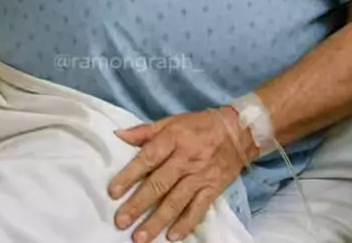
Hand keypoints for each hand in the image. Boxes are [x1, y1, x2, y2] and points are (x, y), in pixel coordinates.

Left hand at [108, 108, 248, 242]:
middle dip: (138, 204)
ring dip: (157, 220)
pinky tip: (172, 237)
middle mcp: (185, 159)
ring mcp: (199, 176)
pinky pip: (198, 209)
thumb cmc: (199, 125)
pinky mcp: (212, 189)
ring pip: (176, 201)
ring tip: (140, 236)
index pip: (148, 158)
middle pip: (159, 183)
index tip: (113, 192)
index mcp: (173, 138)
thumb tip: (119, 135)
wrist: (238, 131)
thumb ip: (145, 131)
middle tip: (121, 221)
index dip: (129, 175)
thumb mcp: (172, 121)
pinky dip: (185, 224)